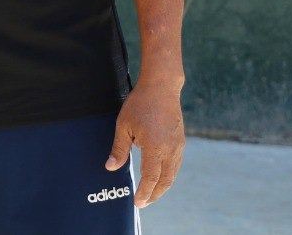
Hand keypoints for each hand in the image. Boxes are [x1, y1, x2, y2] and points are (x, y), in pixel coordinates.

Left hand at [106, 78, 184, 207]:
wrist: (161, 88)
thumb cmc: (139, 105)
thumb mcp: (123, 126)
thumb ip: (119, 149)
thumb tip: (111, 168)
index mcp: (155, 148)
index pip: (151, 178)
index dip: (145, 192)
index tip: (138, 203)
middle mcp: (170, 150)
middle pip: (165, 180)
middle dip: (155, 194)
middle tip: (144, 203)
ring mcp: (178, 146)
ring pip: (172, 174)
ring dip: (162, 186)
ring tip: (151, 193)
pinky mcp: (180, 142)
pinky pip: (175, 164)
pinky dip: (168, 175)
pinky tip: (159, 176)